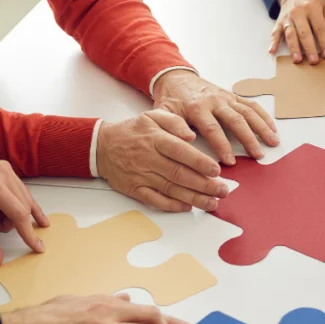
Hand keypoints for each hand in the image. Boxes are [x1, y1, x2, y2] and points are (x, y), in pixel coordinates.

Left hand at [0, 156, 48, 266]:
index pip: (19, 214)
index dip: (28, 233)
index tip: (37, 246)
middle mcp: (3, 174)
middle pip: (22, 208)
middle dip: (10, 223)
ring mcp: (6, 169)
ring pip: (24, 200)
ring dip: (12, 214)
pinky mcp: (6, 168)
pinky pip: (20, 191)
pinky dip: (16, 203)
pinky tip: (18, 212)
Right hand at [96, 110, 228, 211]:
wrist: (101, 146)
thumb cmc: (132, 131)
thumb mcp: (152, 116)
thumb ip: (174, 122)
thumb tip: (192, 135)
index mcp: (155, 139)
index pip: (180, 152)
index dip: (200, 162)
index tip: (216, 170)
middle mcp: (149, 158)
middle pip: (180, 174)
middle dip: (204, 185)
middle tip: (223, 190)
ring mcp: (142, 176)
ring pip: (171, 189)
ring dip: (194, 198)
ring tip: (213, 202)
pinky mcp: (135, 189)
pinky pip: (156, 200)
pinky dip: (172, 205)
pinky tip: (188, 207)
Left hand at [153, 70, 278, 165]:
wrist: (175, 77)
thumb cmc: (170, 100)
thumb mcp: (163, 113)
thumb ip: (172, 127)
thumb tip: (188, 140)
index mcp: (197, 107)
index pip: (212, 128)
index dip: (222, 146)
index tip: (230, 162)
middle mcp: (214, 101)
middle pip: (235, 120)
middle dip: (248, 139)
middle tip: (258, 155)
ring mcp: (226, 97)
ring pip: (247, 112)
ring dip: (262, 127)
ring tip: (273, 143)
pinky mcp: (232, 96)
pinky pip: (251, 105)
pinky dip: (263, 116)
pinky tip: (273, 128)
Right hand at [272, 0, 324, 63]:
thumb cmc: (312, 1)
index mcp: (312, 8)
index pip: (319, 27)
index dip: (324, 42)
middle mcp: (299, 12)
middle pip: (304, 33)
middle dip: (309, 48)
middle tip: (314, 61)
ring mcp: (288, 17)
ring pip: (291, 34)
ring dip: (294, 48)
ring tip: (298, 60)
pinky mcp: (279, 21)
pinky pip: (275, 32)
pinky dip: (273, 42)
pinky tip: (272, 51)